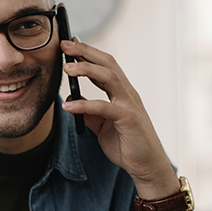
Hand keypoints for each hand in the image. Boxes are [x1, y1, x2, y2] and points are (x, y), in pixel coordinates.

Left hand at [61, 38, 177, 198]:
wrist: (147, 167)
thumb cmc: (128, 146)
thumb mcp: (102, 127)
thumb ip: (90, 112)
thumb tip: (71, 99)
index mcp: (122, 93)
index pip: (105, 65)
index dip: (88, 52)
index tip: (70, 43)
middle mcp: (128, 94)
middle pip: (107, 63)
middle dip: (85, 51)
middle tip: (64, 44)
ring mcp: (130, 105)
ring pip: (109, 77)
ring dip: (86, 69)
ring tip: (66, 68)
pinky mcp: (129, 119)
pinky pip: (104, 107)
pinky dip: (84, 105)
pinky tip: (67, 107)